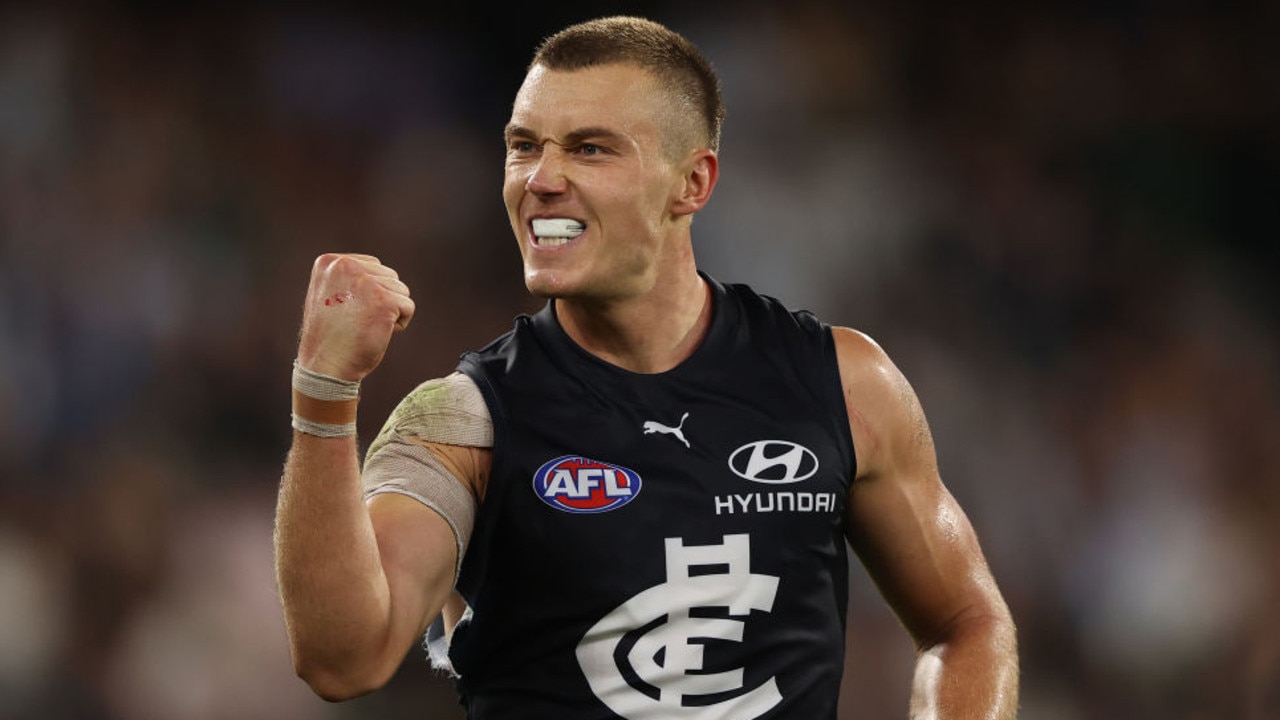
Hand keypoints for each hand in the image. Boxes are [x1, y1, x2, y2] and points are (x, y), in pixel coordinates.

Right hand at [296, 254, 414, 380]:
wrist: (325, 366)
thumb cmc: (331, 336)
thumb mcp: (332, 296)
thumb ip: (350, 279)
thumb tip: (379, 273)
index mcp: (330, 262)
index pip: (373, 267)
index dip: (369, 293)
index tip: (347, 312)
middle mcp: (345, 265)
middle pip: (389, 276)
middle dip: (382, 301)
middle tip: (357, 322)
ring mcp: (365, 282)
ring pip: (401, 290)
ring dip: (391, 312)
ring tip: (365, 326)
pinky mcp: (384, 300)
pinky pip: (408, 306)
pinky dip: (399, 323)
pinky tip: (377, 332)